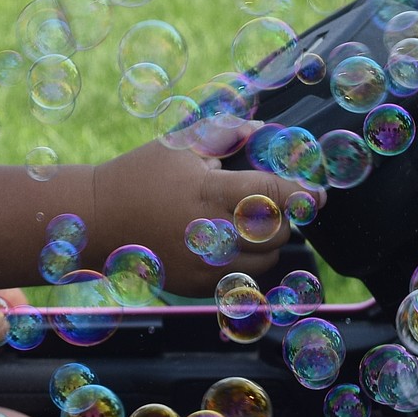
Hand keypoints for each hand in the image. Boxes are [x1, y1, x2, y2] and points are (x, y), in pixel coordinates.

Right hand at [92, 137, 322, 296]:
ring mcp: (205, 265)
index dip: (305, 192)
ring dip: (269, 239)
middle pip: (279, 230)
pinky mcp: (199, 286)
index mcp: (210, 194)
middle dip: (284, 214)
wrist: (99, 220)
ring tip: (247, 221)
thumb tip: (265, 131)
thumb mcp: (180, 143)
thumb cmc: (140, 176)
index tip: (318, 191)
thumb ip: (227, 132)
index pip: (276, 195)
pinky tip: (226, 241)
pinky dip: (246, 259)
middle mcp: (211, 234)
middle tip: (272, 201)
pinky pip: (244, 277)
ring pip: (268, 258)